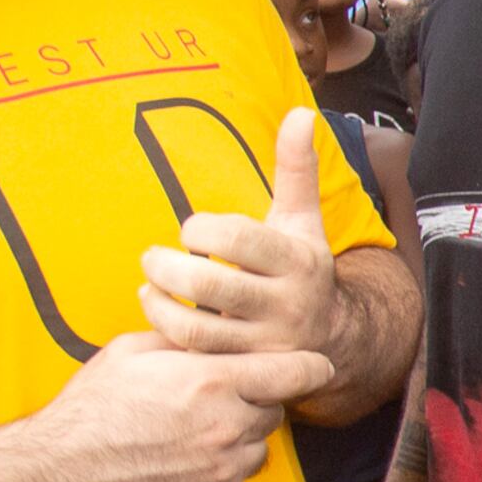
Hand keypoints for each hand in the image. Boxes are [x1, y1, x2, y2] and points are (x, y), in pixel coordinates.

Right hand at [24, 331, 331, 481]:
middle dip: (257, 400)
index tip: (315, 365)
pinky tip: (184, 458)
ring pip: (259, 447)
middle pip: (276, 409)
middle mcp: (227, 426)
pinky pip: (238, 479)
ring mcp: (223, 468)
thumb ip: (187, 338)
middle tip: (218, 398)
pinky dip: (221, 468)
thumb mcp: (135, 351)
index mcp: (213, 381)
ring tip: (193, 430)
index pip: (295, 372)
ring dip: (240, 437)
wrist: (61, 470)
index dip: (308, 366)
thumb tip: (215, 322)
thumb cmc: (93, 407)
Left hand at [140, 108, 341, 359]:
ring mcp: (266, 343)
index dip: (203, 231)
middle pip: (213, 288)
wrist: (333, 339)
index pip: (240, 241)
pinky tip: (156, 311)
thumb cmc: (300, 267)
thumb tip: (301, 112)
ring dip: (161, 305)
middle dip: (170, 269)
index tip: (191, 230)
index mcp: (298, 261)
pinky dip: (166, 333)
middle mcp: (287, 305)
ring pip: (199, 330)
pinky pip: (195, 357)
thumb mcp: (303, 221)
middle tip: (154, 258)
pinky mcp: (247, 369)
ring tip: (149, 287)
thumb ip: (297, 169)